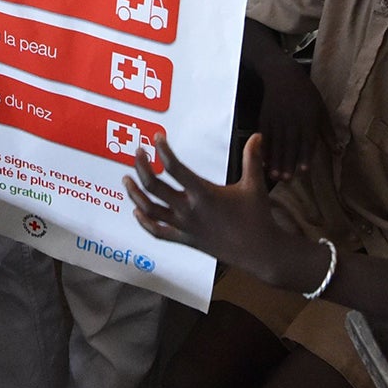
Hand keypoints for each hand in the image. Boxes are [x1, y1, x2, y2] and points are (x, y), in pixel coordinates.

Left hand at [128, 135, 307, 284]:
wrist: (260, 252)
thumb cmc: (257, 217)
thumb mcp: (255, 185)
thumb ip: (252, 158)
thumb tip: (257, 135)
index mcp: (204, 194)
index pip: (175, 168)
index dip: (163, 150)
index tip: (157, 137)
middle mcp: (189, 210)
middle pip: (154, 186)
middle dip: (142, 167)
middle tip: (138, 153)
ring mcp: (185, 227)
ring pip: (150, 210)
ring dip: (135, 193)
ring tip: (126, 179)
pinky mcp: (185, 240)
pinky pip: (158, 232)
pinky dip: (144, 222)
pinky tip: (136, 211)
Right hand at [256, 70, 332, 182]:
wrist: (283, 76)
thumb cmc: (307, 94)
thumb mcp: (321, 110)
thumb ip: (328, 132)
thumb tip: (338, 151)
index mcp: (307, 120)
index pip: (306, 141)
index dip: (304, 156)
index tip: (303, 171)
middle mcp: (291, 121)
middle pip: (289, 145)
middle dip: (286, 163)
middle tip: (285, 180)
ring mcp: (276, 120)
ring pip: (275, 143)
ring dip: (274, 160)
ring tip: (273, 175)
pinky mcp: (265, 118)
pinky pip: (264, 136)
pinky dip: (263, 149)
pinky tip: (263, 160)